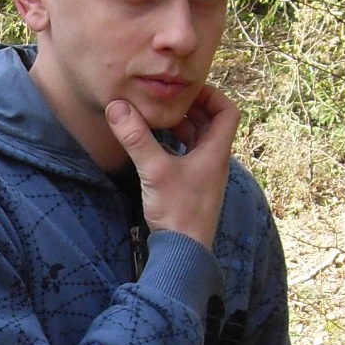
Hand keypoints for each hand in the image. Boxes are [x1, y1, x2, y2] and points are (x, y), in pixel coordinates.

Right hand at [106, 84, 239, 249]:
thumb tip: (117, 106)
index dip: (211, 95)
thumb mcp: (154, 171)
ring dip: (183, 128)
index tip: (187, 90)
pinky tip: (156, 148)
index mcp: (216, 152)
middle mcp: (215, 161)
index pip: (227, 111)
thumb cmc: (178, 213)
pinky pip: (189, 158)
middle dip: (191, 109)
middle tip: (167, 100)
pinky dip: (176, 147)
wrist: (184, 254)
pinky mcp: (193, 189)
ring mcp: (205, 177)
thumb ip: (136, 138)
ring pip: (199, 142)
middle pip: (212, 124)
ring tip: (160, 119)